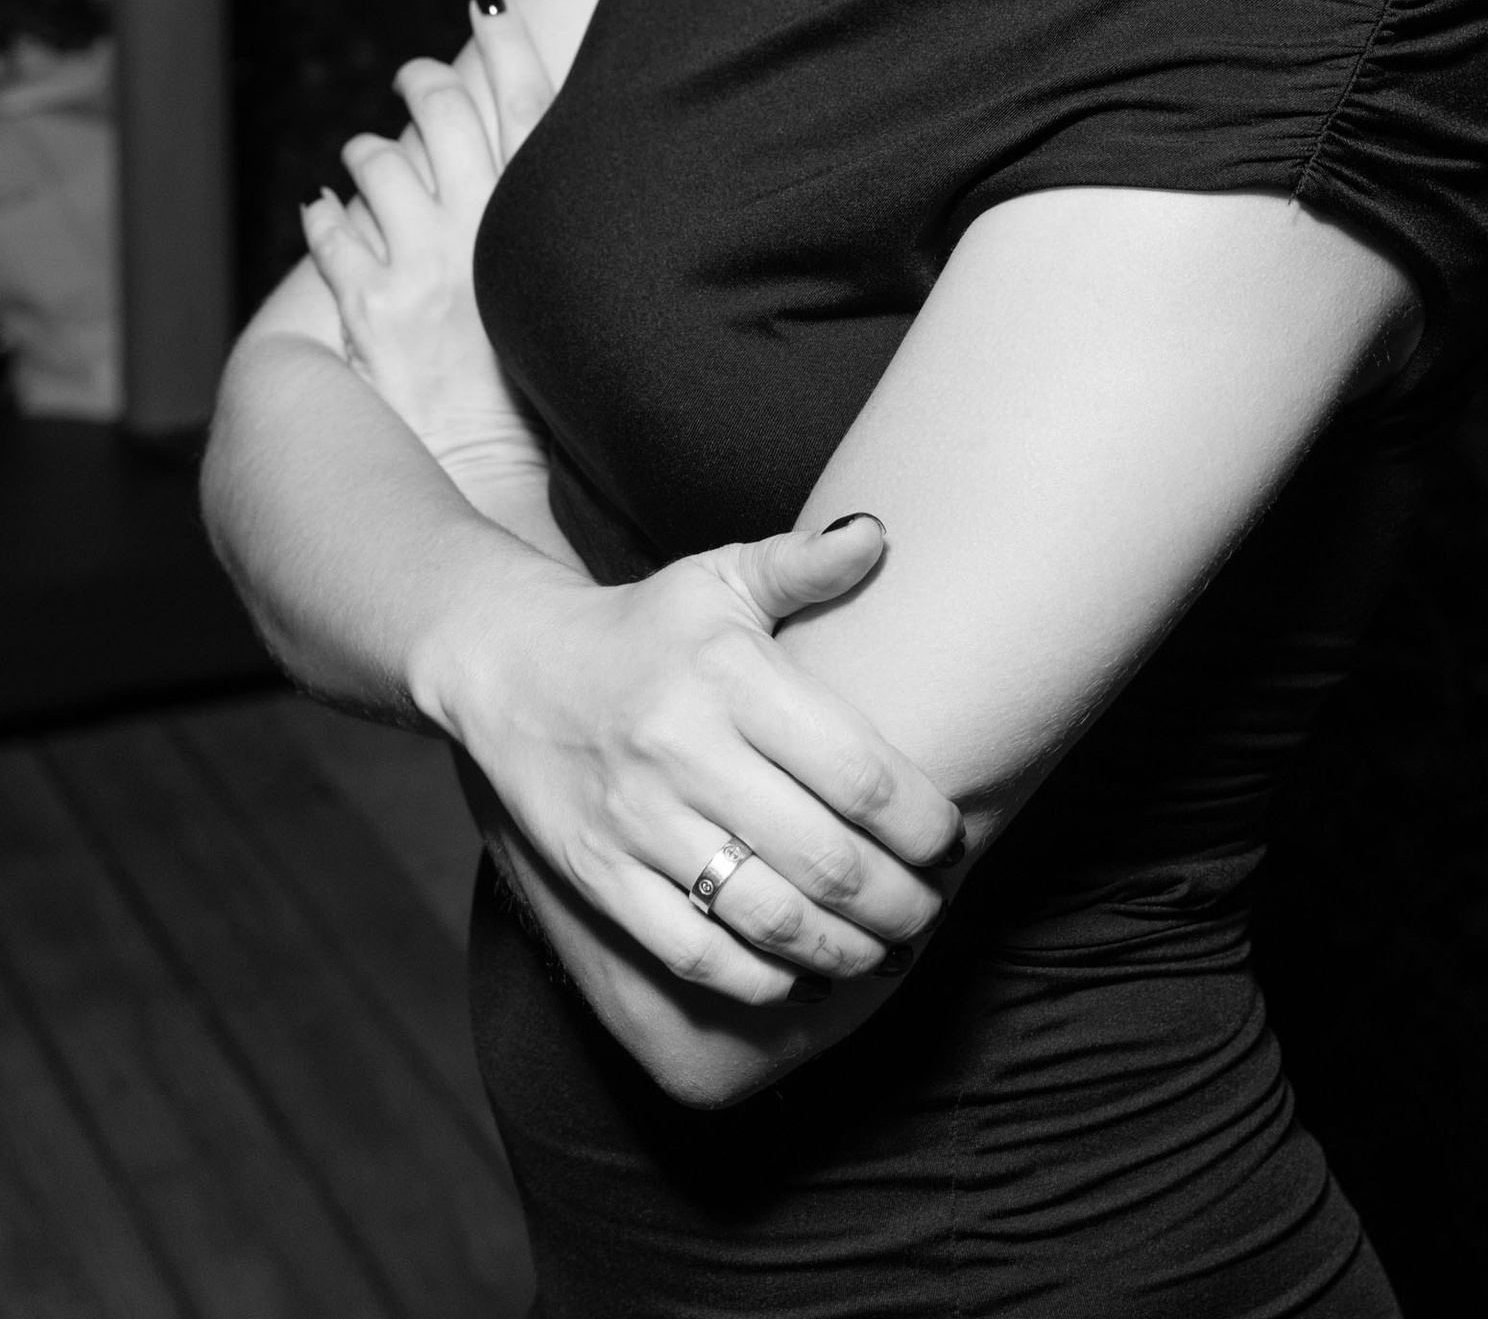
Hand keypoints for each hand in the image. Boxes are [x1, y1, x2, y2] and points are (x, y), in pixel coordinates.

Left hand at [302, 0, 551, 472]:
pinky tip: (322, 210)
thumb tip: (546, 177)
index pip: (527, 109)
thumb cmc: (546, 398)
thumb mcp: (565, 299)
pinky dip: (323, 217)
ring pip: (379, 165)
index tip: (488, 2)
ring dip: (370, 152)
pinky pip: (331, 236)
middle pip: (446, 117)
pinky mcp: (367, 309)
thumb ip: (551, 232)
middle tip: (418, 73)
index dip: (507, 47)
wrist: (493, 478)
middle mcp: (478, 236)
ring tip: (367, 156)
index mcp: (534, 228)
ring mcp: (418, 269)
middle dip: (427, 82)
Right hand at [433, 511, 965, 1004]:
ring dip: (844, 950)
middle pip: (826, 858)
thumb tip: (879, 533)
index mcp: (731, 676)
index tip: (953, 842)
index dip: (921, 823)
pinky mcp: (600, 876)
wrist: (510, 666)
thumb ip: (803, 562)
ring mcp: (639, 821)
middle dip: (899, 901)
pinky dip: (760, 978)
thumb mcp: (718, 577)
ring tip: (885, 951)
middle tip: (932, 911)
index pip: (857, 771)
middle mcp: (686, 751)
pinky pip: (696, 952)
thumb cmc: (643, 626)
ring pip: (768, 917)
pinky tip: (801, 974)